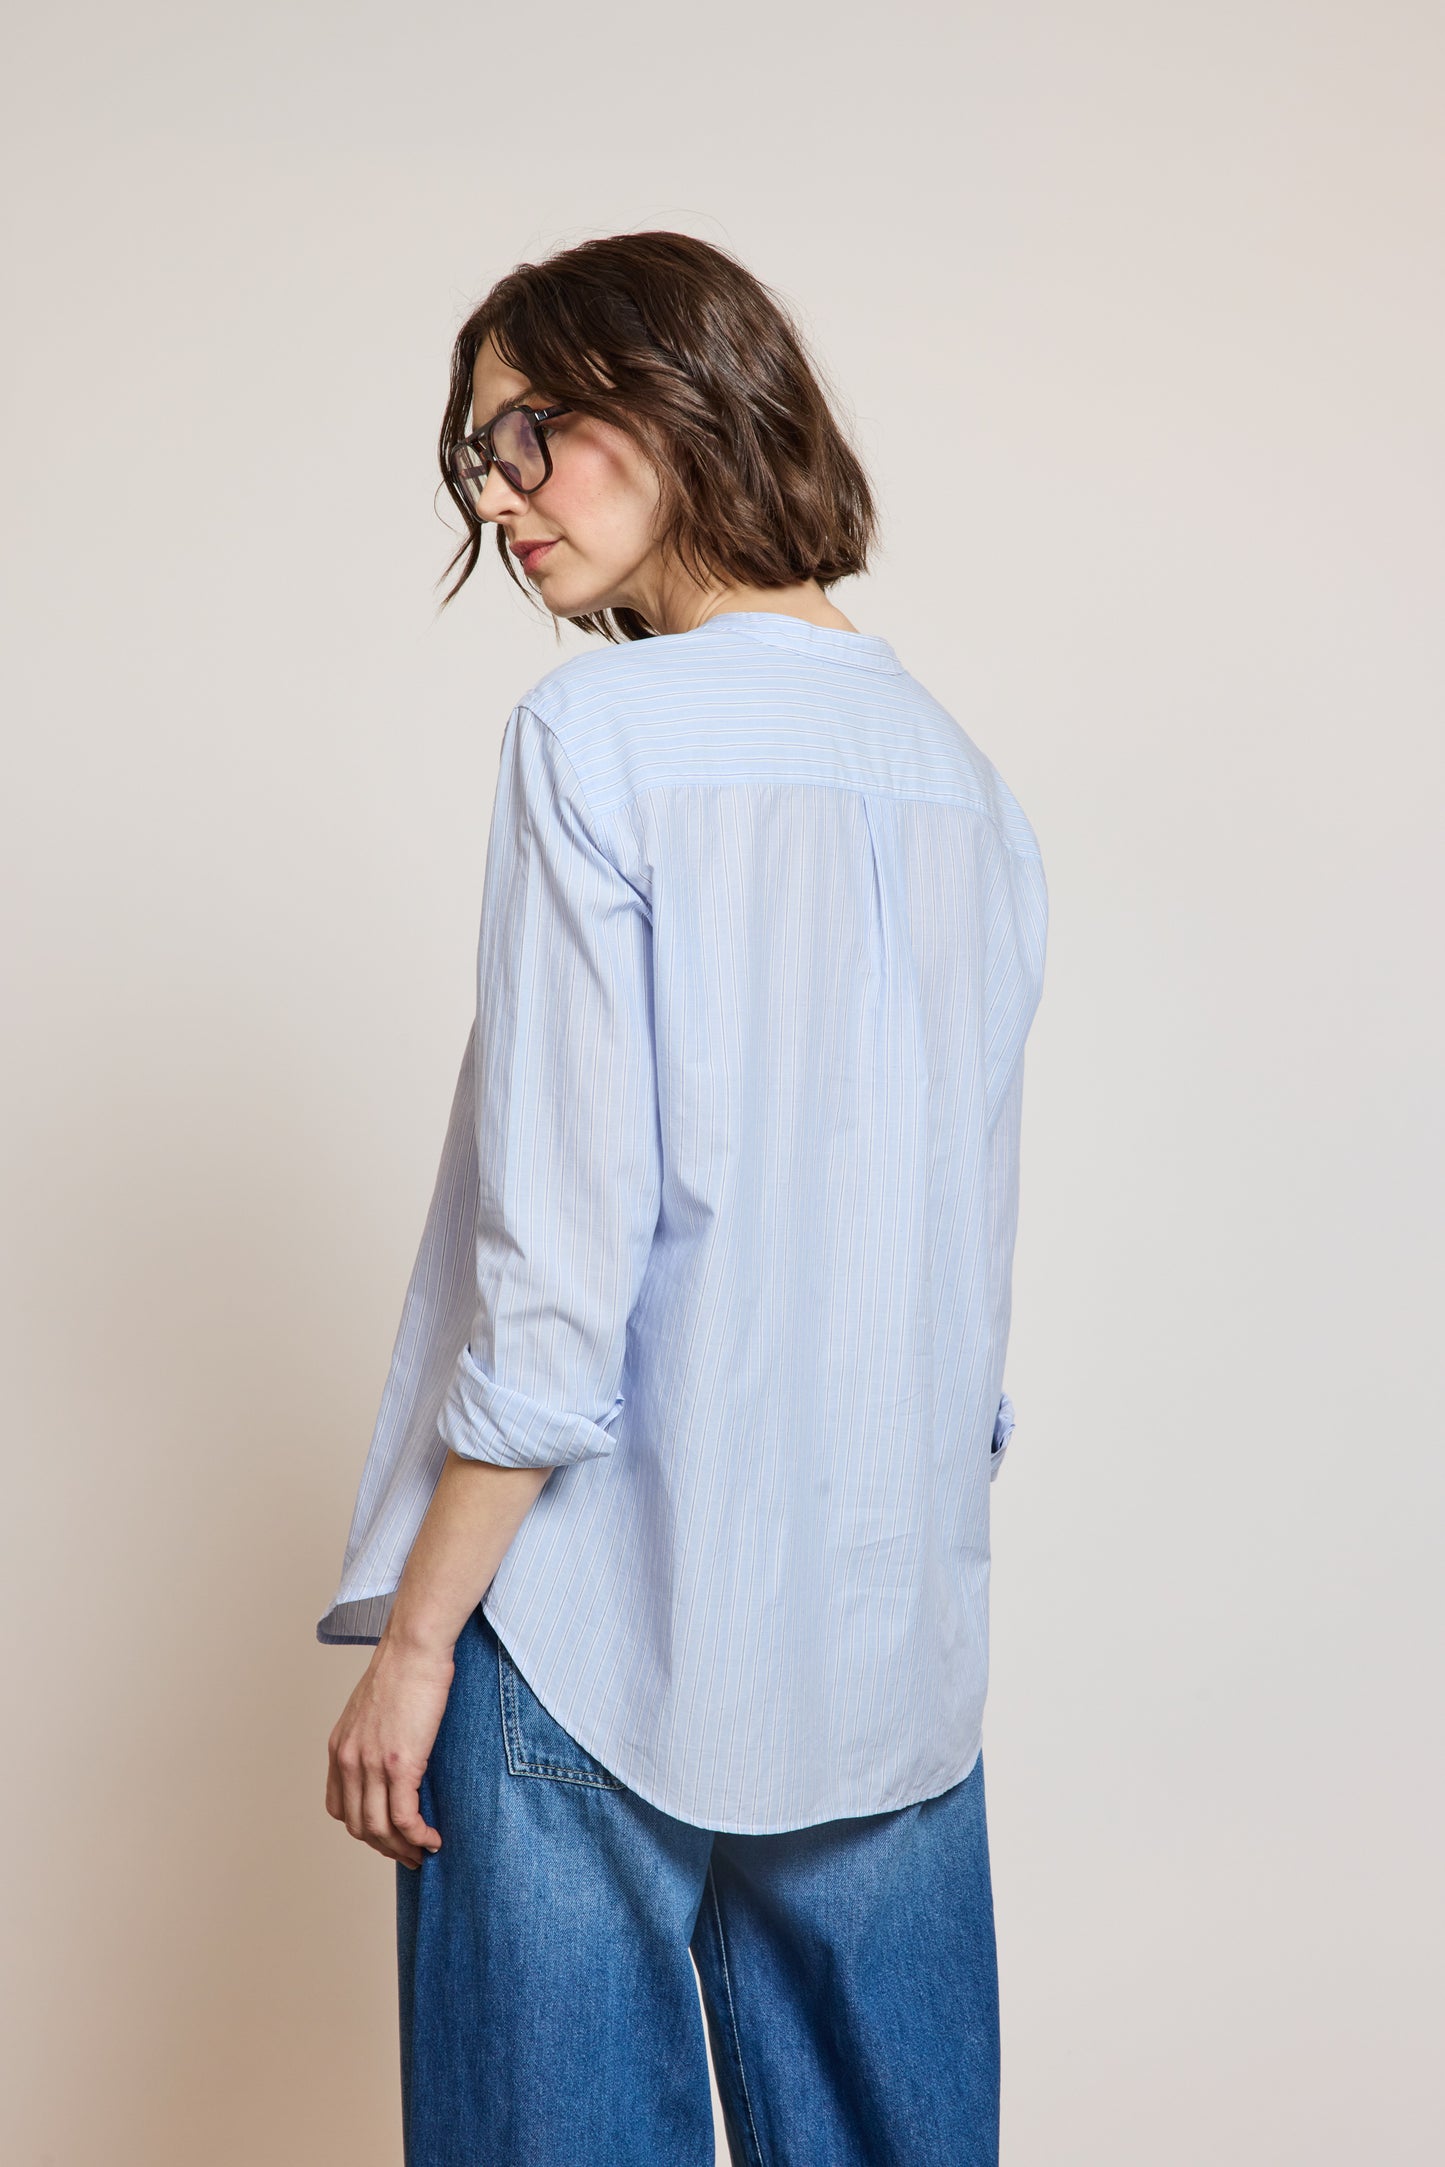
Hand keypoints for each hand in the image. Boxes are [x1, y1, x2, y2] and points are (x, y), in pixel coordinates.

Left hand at [325, 1633, 454, 1868]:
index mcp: (339, 1748)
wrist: (414, 1647)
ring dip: (402, 1850)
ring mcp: (371, 1765)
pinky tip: (433, 1839)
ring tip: (423, 1852)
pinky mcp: (400, 1764)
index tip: (388, 1833)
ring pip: (380, 1830)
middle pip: (359, 1826)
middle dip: (384, 1847)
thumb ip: (372, 1738)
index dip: (364, 1828)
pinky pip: (404, 1818)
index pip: (339, 1808)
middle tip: (410, 1853)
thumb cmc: (403, 1668)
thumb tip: (392, 1759)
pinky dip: (418, 1837)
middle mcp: (348, 1761)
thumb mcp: (373, 1709)